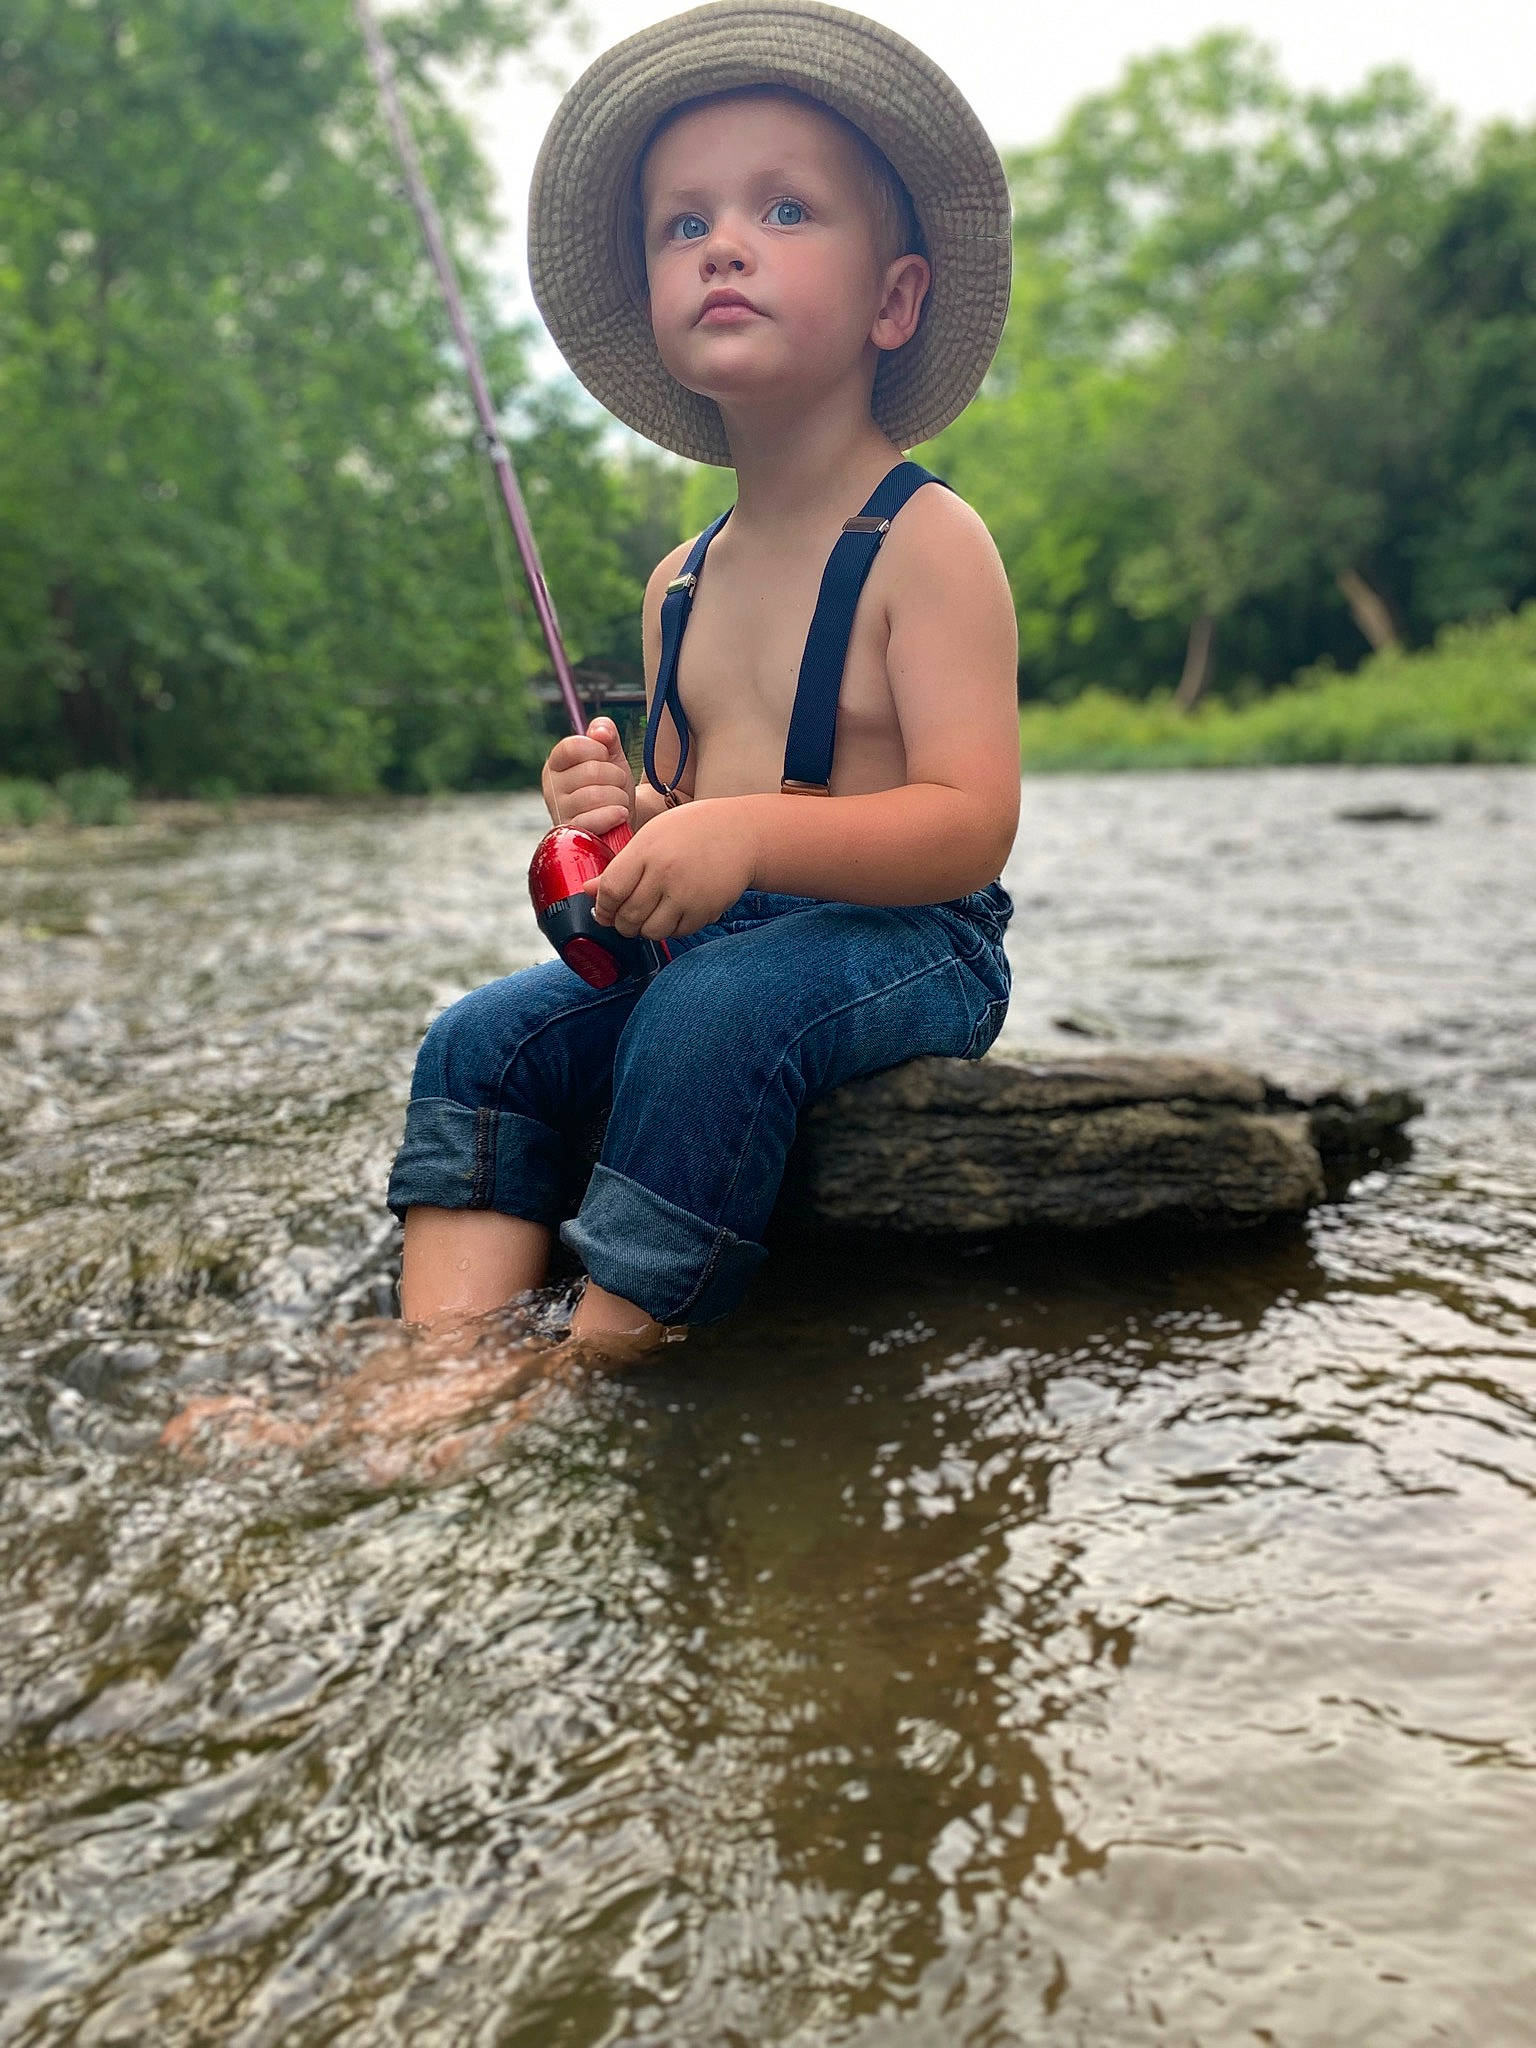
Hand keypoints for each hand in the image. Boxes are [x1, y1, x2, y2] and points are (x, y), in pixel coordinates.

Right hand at [541, 718, 633, 836]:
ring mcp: (559, 812)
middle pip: (591, 771)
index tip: (605, 758)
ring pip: (596, 796)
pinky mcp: (571, 834)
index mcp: (556, 763)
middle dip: (616, 777)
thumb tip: (600, 731)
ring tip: (619, 802)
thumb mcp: (611, 756)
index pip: (572, 747)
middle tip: (618, 785)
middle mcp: (551, 787)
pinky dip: (614, 815)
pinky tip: (620, 814)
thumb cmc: (612, 785)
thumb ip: (606, 734)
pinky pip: (594, 820)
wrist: (621, 821)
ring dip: (619, 797)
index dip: (598, 750)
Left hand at [589, 800, 756, 939]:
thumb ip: (620, 866)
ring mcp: (687, 894)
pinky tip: (674, 911)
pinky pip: (677, 933)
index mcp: (647, 851)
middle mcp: (665, 873)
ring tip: (651, 914)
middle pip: (628, 917)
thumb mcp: (652, 837)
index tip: (604, 909)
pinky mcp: (705, 911)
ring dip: (645, 929)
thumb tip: (587, 891)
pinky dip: (671, 928)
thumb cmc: (692, 831)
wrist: (742, 833)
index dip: (603, 906)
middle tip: (626, 917)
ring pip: (651, 932)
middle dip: (622, 923)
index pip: (611, 891)